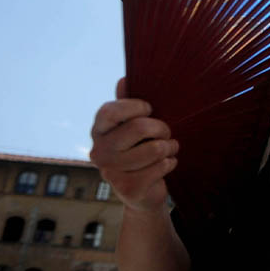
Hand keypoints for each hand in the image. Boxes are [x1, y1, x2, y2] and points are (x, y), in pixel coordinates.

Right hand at [88, 78, 177, 214]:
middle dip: (162, 128)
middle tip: (166, 133)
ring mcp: (110, 171)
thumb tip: (124, 79)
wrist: (143, 191)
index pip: (110, 111)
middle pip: (139, 128)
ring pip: (154, 148)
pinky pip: (161, 166)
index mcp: (99, 130)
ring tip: (168, 149)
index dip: (135, 107)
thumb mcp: (135, 124)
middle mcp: (98, 150)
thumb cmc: (141, 148)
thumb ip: (129, 104)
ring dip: (170, 147)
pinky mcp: (127, 188)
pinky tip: (166, 164)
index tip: (150, 109)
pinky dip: (171, 163)